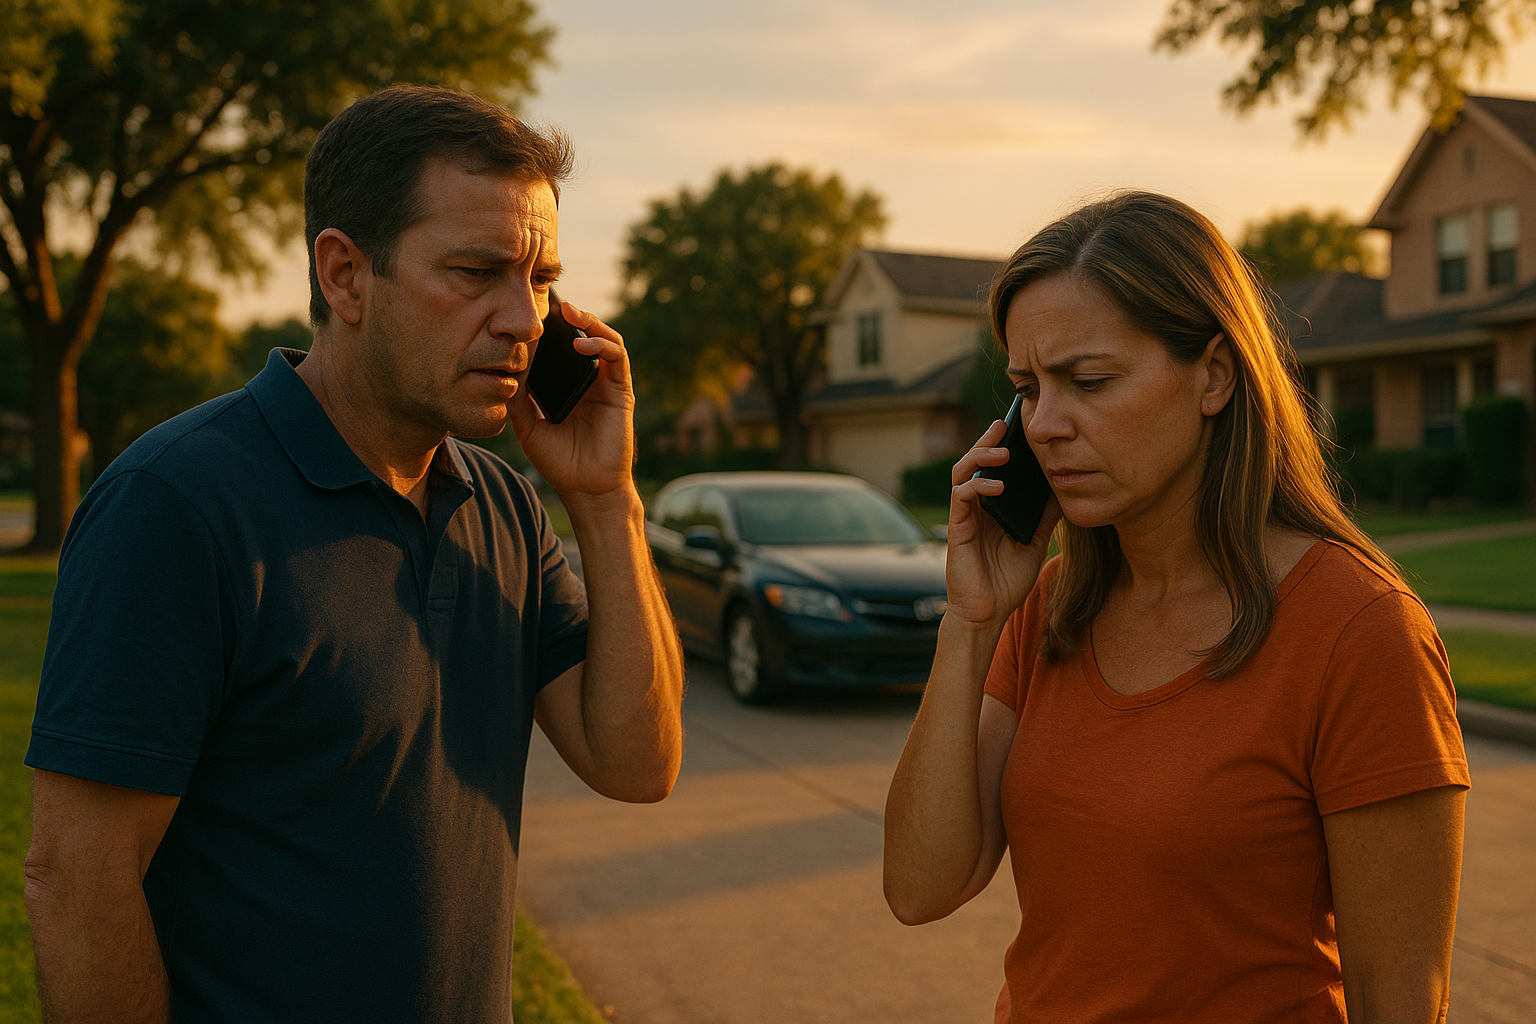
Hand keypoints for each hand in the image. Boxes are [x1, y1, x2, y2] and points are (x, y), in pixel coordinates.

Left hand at [508, 302, 634, 500]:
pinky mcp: (621, 391)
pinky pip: (618, 358)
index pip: (562, 349)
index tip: (531, 315)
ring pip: (605, 339)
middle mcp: (590, 381)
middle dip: (572, 318)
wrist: (585, 488)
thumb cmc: (559, 462)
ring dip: (590, 323)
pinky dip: (603, 344)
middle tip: (553, 303)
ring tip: (571, 314)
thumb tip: (507, 367)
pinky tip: (583, 344)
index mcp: (568, 386)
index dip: (551, 330)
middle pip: (585, 337)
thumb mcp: (528, 426)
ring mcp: (607, 384)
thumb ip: (518, 398)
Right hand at [944, 420, 1060, 631]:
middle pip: (974, 463)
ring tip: (1002, 451)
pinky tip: (996, 486)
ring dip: (980, 457)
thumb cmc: (1006, 581)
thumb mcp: (1034, 543)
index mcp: (990, 508)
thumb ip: (1044, 517)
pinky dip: (977, 487)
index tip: (1016, 429)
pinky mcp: (957, 529)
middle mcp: (974, 508)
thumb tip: (1065, 491)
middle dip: (987, 442)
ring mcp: (964, 517)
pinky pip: (960, 498)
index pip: (992, 469)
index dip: (1001, 447)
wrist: (988, 614)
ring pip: (962, 473)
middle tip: (1003, 426)